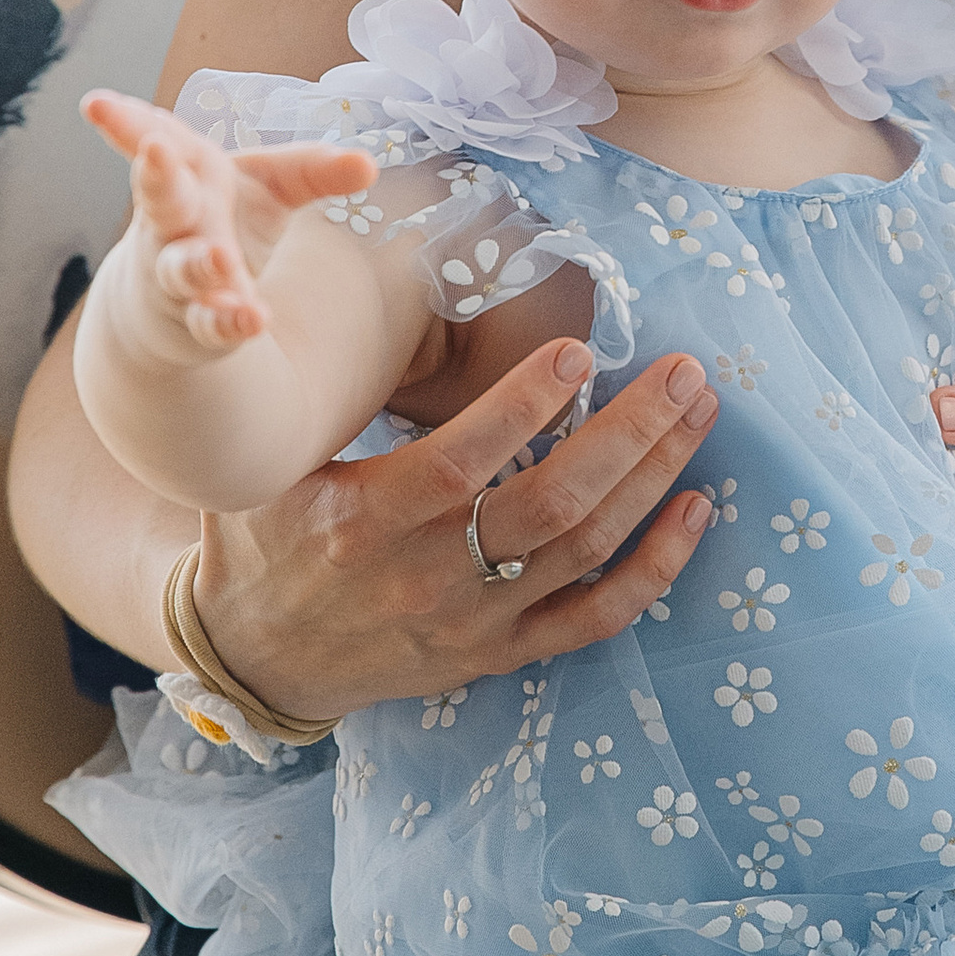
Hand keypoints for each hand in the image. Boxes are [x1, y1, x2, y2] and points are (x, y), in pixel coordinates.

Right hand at [82, 86, 373, 354]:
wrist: (167, 308)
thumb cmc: (219, 223)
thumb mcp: (268, 187)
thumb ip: (313, 169)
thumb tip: (368, 163)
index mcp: (186, 176)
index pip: (153, 140)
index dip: (126, 122)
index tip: (96, 103)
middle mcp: (172, 224)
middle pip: (160, 198)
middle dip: (156, 175)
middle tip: (153, 151)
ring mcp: (174, 276)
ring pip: (178, 269)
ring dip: (198, 264)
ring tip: (221, 260)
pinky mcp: (192, 324)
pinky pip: (207, 324)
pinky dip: (228, 321)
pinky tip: (252, 320)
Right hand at [188, 337, 723, 724]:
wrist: (256, 657)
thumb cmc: (264, 536)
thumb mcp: (263, 468)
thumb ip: (321, 403)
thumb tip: (363, 298)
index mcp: (365, 521)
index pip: (459, 463)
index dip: (523, 406)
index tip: (577, 348)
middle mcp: (428, 577)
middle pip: (551, 504)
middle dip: (630, 432)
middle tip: (684, 370)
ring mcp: (474, 621)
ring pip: (586, 550)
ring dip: (654, 477)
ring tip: (698, 410)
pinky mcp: (501, 653)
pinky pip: (596, 620)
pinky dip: (656, 569)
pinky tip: (696, 510)